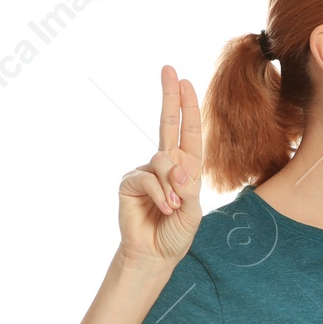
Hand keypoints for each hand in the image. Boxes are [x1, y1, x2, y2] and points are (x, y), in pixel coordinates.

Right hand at [117, 65, 204, 265]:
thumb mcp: (192, 212)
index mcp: (186, 168)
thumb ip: (188, 189)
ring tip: (172, 208)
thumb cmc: (175, 234)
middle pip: (167, 124)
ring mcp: (147, 171)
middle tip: (168, 68)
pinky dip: (159, 194)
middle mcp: (166, 164)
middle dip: (169, 96)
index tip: (184, 81)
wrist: (154, 254)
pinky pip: (148, 178)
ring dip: (172, 187)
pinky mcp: (130, 181)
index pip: (189, 132)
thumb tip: (177, 166)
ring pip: (163, 162)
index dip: (187, 107)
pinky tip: (162, 208)